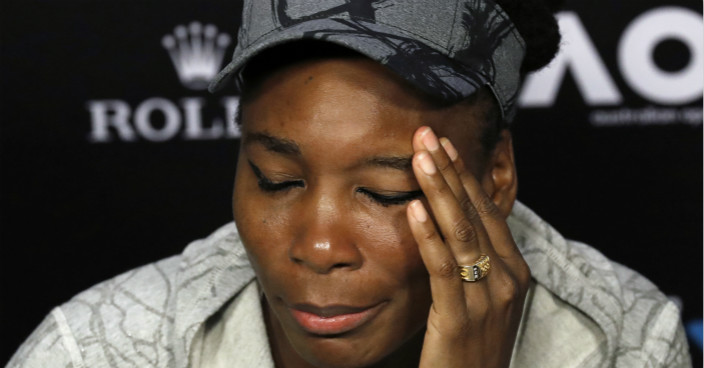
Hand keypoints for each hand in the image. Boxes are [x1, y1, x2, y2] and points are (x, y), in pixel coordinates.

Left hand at [406, 127, 530, 367]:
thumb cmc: (474, 346)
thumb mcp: (483, 298)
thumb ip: (474, 262)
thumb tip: (450, 223)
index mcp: (514, 270)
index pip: (488, 211)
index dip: (464, 175)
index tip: (444, 144)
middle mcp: (507, 279)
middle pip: (476, 212)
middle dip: (450, 170)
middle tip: (427, 133)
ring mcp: (487, 299)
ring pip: (462, 233)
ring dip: (439, 191)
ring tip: (420, 157)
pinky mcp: (459, 319)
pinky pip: (444, 270)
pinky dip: (429, 237)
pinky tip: (413, 210)